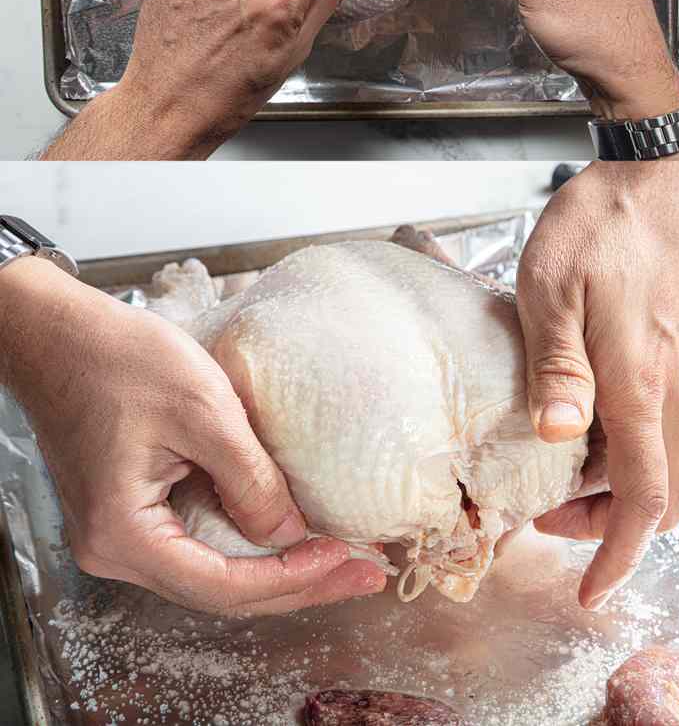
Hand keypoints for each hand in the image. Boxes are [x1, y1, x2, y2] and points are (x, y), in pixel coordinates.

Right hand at [0, 258, 382, 614]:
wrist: (63, 335)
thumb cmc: (121, 360)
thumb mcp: (203, 412)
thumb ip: (249, 478)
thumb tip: (291, 532)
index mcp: (123, 534)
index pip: (221, 584)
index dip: (291, 579)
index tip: (347, 558)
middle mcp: (115, 550)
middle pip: (219, 592)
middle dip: (297, 587)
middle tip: (366, 574)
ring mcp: (122, 535)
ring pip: (211, 573)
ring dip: (278, 572)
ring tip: (343, 561)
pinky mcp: (135, 513)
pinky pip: (199, 545)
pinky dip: (250, 545)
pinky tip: (294, 536)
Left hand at [515, 161, 678, 608]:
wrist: (665, 169)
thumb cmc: (610, 218)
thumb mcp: (554, 286)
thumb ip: (556, 367)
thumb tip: (559, 438)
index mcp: (645, 382)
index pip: (645, 499)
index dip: (619, 555)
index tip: (592, 590)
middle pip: (667, 494)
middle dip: (617, 528)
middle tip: (556, 519)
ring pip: (677, 462)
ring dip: (630, 488)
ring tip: (570, 472)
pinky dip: (646, 449)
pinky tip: (604, 421)